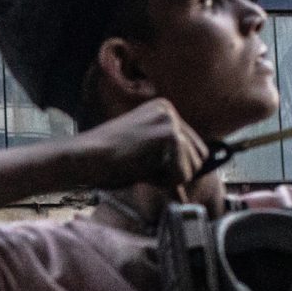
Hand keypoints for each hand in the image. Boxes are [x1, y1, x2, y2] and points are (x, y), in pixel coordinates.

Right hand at [70, 98, 213, 196]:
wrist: (86, 157)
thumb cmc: (108, 159)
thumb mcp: (145, 148)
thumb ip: (171, 152)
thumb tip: (205, 163)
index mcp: (163, 109)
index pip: (193, 146)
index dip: (175, 165)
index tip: (148, 165)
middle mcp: (170, 111)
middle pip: (200, 155)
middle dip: (177, 170)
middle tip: (144, 167)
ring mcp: (170, 122)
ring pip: (193, 166)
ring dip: (169, 176)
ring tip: (141, 166)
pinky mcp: (168, 136)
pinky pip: (182, 173)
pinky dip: (164, 181)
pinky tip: (141, 169)